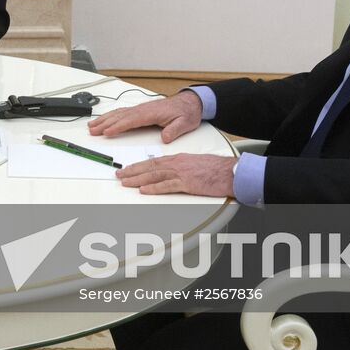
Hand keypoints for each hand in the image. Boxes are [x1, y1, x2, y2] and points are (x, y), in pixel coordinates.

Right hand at [88, 90, 202, 141]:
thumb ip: (174, 130)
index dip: (118, 126)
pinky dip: (111, 116)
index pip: (131, 120)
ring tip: (92, 125)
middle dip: (105, 123)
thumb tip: (165, 137)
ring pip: (119, 113)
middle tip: (92, 130)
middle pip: (120, 116)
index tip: (106, 132)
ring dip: (105, 119)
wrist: (190, 103)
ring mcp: (140, 109)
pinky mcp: (140, 110)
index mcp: (151, 113)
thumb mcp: (184, 123)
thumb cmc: (186, 112)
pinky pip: (122, 112)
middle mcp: (143, 109)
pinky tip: (105, 120)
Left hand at [116, 153, 235, 197]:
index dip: (138, 166)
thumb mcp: (194, 164)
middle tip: (119, 175)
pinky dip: (154, 188)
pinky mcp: (188, 183)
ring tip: (125, 183)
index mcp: (178, 159)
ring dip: (138, 179)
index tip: (127, 169)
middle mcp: (177, 164)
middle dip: (132, 171)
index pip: (153, 161)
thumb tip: (169, 173)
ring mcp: (182, 173)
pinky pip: (167, 186)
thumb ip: (180, 168)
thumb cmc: (215, 169)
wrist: (230, 172)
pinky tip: (144, 190)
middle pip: (149, 167)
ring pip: (154, 175)